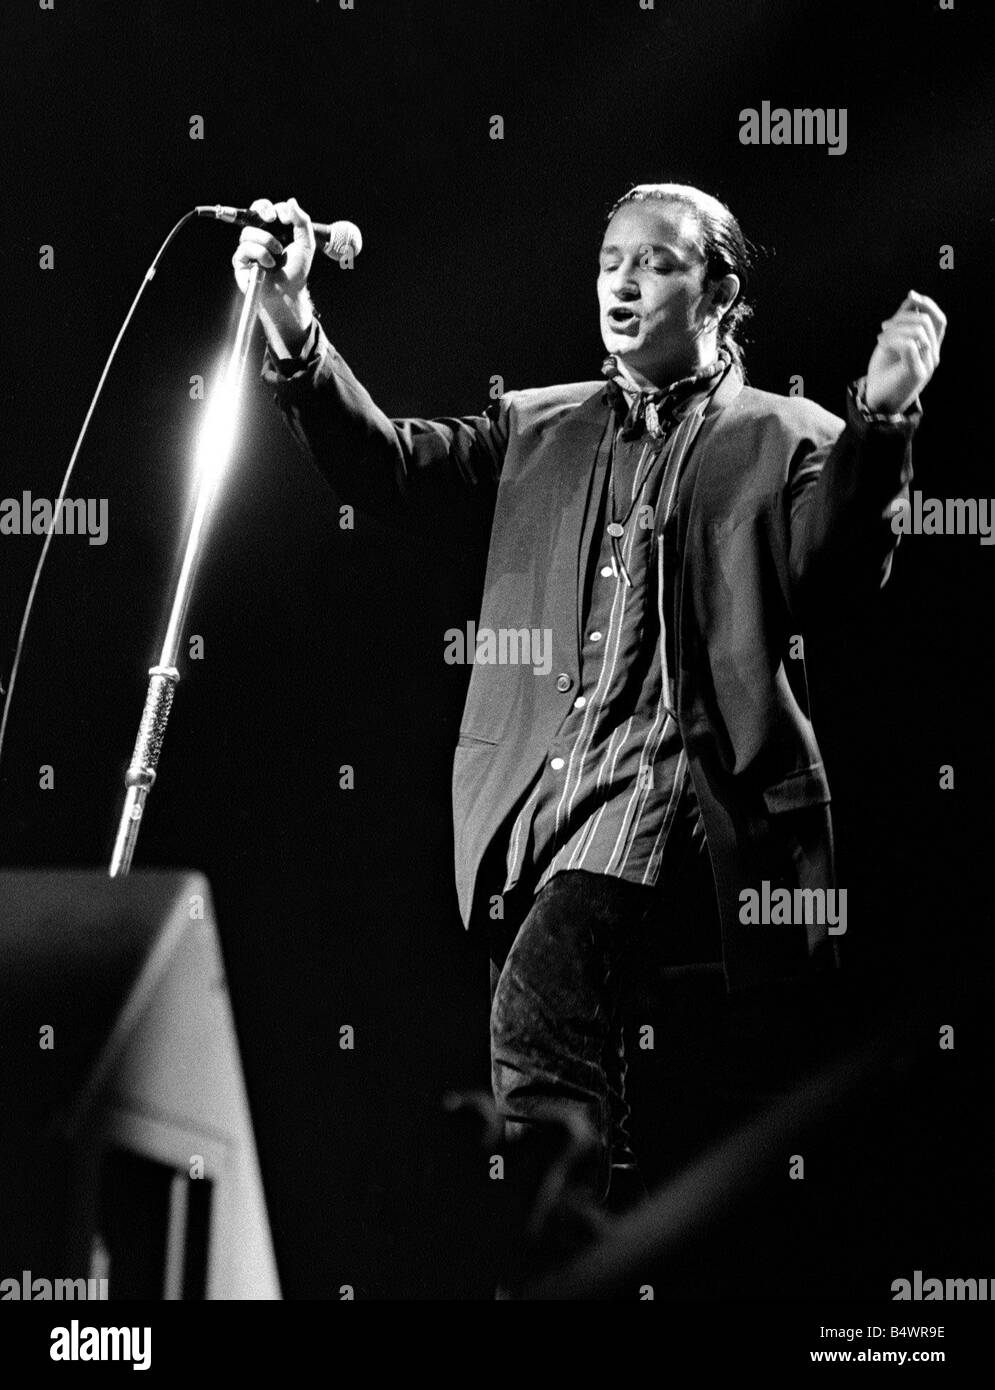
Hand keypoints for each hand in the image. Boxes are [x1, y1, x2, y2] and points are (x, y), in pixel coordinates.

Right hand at [231, 196, 315, 353]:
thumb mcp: (305, 244)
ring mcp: (248, 248)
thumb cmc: (297, 269)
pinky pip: (245, 249)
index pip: (265, 209)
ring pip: (248, 232)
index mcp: (272, 229)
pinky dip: (261, 255)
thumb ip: (301, 222)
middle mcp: (258, 236)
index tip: (284, 218)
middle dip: (261, 210)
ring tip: (277, 254)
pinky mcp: (240, 261)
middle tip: (272, 219)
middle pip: (252, 213)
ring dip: (266, 241)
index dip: (271, 208)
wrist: (290, 291)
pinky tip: (269, 265)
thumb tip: (291, 201)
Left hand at [865, 290, 945, 413]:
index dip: (927, 304)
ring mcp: (927, 364)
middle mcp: (933, 355)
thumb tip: (911, 297)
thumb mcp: (893, 341)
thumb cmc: (884, 372)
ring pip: (917, 331)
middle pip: (925, 322)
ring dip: (894, 330)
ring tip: (880, 338)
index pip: (939, 320)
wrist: (876, 401)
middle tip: (884, 327)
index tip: (911, 295)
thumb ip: (903, 322)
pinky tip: (881, 344)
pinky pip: (909, 344)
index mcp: (930, 347)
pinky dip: (893, 340)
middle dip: (902, 318)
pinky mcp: (917, 372)